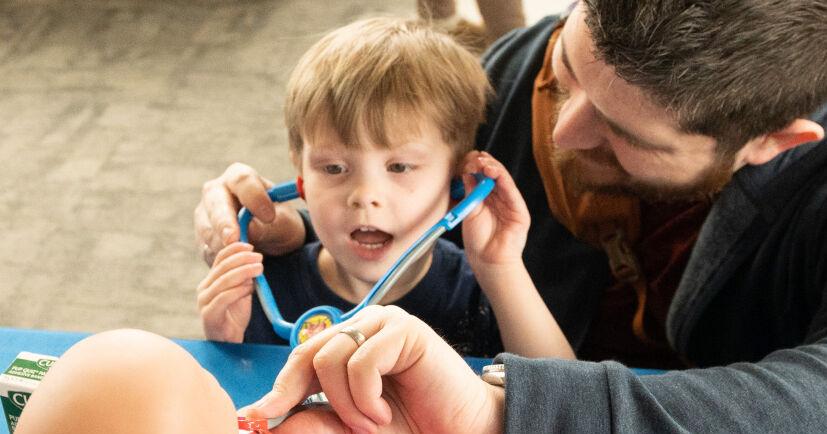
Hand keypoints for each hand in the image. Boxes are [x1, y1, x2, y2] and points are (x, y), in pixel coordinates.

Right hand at [194, 162, 305, 265]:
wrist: (271, 238)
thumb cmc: (280, 222)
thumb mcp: (283, 222)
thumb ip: (268, 224)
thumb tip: (248, 229)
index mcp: (239, 177)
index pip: (242, 180)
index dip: (254, 197)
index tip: (268, 216)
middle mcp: (216, 191)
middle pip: (216, 203)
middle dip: (225, 223)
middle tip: (234, 238)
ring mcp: (204, 214)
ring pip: (208, 230)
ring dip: (226, 245)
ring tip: (250, 254)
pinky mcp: (201, 237)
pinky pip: (207, 249)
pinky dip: (224, 258)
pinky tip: (241, 261)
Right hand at [197, 242, 262, 342]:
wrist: (229, 340)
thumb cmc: (235, 315)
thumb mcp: (242, 291)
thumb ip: (245, 278)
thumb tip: (254, 261)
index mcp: (210, 280)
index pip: (220, 259)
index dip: (235, 250)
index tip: (251, 246)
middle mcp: (204, 288)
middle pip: (223, 267)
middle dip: (243, 259)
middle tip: (259, 258)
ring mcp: (204, 301)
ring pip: (224, 281)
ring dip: (244, 272)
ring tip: (259, 269)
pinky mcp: (209, 314)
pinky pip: (224, 298)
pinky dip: (239, 290)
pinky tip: (250, 288)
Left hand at [243, 305, 503, 433]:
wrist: (462, 430)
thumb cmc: (410, 426)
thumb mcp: (350, 426)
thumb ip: (312, 418)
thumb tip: (261, 418)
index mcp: (350, 344)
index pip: (302, 357)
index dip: (280, 387)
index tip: (258, 416)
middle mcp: (364, 327)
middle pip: (310, 353)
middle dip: (310, 397)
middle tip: (344, 427)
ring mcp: (385, 324)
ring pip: (332, 358)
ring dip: (346, 404)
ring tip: (372, 424)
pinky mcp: (405, 330)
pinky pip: (361, 362)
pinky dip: (366, 398)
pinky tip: (385, 413)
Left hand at [460, 151, 530, 267]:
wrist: (488, 261)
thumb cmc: (478, 240)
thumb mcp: (470, 212)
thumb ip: (470, 193)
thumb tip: (467, 173)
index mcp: (486, 199)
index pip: (482, 177)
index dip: (476, 167)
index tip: (467, 160)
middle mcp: (499, 199)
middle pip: (493, 175)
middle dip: (484, 164)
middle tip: (474, 158)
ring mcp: (510, 203)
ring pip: (503, 179)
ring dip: (493, 168)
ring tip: (483, 163)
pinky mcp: (519, 210)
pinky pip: (511, 190)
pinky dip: (503, 179)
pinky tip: (493, 171)